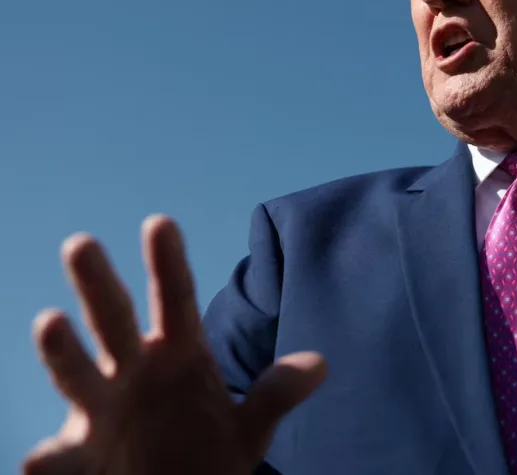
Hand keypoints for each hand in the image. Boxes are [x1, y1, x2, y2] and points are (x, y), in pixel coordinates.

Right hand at [23, 216, 325, 474]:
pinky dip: (48, 460)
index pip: (174, 298)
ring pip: (78, 374)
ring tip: (50, 321)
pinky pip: (60, 459)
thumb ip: (276, 394)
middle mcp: (134, 371)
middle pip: (114, 320)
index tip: (160, 223)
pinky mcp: (80, 458)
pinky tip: (39, 461)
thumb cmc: (208, 453)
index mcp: (178, 352)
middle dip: (98, 284)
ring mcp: (103, 410)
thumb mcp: (249, 427)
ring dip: (63, 350)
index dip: (168, 263)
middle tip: (81, 243)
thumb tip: (320, 364)